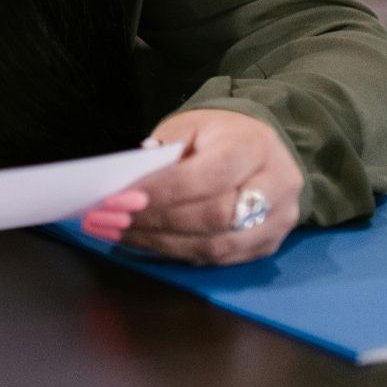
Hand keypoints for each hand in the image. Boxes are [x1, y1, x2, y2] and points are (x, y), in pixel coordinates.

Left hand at [81, 109, 302, 265]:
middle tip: (108, 219)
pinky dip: (174, 252)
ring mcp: (278, 221)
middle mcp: (277, 185)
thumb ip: (163, 154)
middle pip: (214, 216)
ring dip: (159, 243)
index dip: (161, 192)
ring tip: (116, 233)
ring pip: (215, 246)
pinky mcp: (268, 246)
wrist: (259, 148)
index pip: (208, 176)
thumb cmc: (216, 135)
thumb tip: (127, 187)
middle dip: (155, 221)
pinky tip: (142, 242)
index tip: (117, 199)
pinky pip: (217, 259)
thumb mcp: (189, 127)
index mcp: (255, 146)